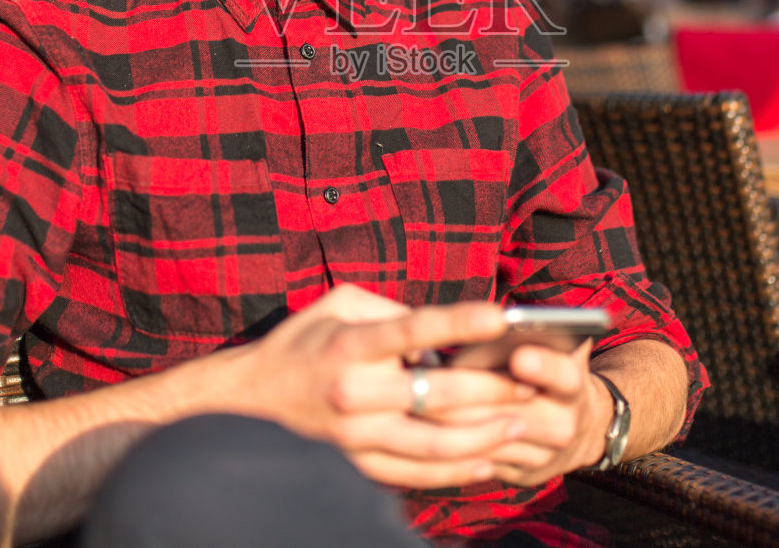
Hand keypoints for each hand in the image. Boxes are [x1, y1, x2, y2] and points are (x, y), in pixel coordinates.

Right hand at [219, 285, 533, 488]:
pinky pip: (416, 473)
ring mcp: (356, 436)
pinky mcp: (358, 464)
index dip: (458, 322)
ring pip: (434, 443)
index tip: (500, 315)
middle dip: (491, 388)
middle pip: (436, 394)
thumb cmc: (304, 342)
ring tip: (522, 424)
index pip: (413, 330)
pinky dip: (456, 469)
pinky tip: (488, 458)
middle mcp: (354, 392)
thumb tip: (442, 327)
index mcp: (351, 345)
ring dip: (485, 434)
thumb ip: (392, 309)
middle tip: (530, 381)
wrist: (249, 401)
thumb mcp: (339, 305)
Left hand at [424, 341, 610, 486]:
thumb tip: (486, 328)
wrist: (582, 426)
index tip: (520, 355)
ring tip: (416, 401)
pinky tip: (421, 427)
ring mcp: (543, 456)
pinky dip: (451, 444)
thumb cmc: (553, 370)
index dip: (543, 366)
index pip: (563, 376)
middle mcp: (564, 425)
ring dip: (450, 421)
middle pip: (513, 412)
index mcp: (574, 386)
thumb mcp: (555, 349)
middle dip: (471, 396)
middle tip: (435, 381)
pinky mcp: (521, 475)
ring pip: (489, 439)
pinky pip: (480, 462)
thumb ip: (532, 336)